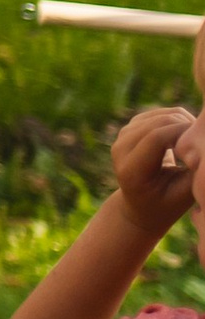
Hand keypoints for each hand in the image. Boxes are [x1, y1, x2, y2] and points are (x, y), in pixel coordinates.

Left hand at [110, 103, 196, 235]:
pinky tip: (189, 139)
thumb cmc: (167, 203)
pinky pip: (163, 114)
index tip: (203, 145)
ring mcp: (124, 135)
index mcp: (130, 170)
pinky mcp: (133, 127)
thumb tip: (202, 144)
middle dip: (188, 128)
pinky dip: (181, 121)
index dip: (184, 134)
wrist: (142, 204)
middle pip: (159, 123)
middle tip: (204, 142)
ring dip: (187, 124)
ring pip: (163, 115)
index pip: (156, 138)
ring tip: (199, 144)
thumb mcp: (184, 194)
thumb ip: (194, 170)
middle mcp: (120, 149)